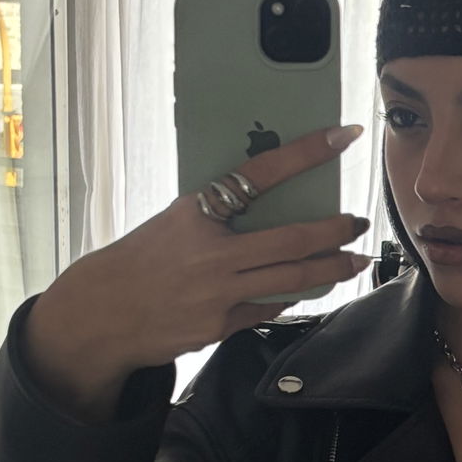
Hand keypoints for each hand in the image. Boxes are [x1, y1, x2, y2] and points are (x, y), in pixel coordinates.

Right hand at [28, 124, 369, 379]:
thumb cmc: (141, 260)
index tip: (341, 136)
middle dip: (336, 230)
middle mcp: (211, 252)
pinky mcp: (220, 325)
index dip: (305, 152)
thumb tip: (268, 200)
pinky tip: (303, 290)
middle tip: (359, 222)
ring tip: (354, 261)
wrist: (102, 313)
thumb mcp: (174, 221)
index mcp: (198, 212)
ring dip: (332, 269)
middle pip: (293, 239)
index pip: (261, 172)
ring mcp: (217, 292)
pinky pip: (268, 308)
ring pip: (292, 279)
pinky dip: (288, 297)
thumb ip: (219, 213)